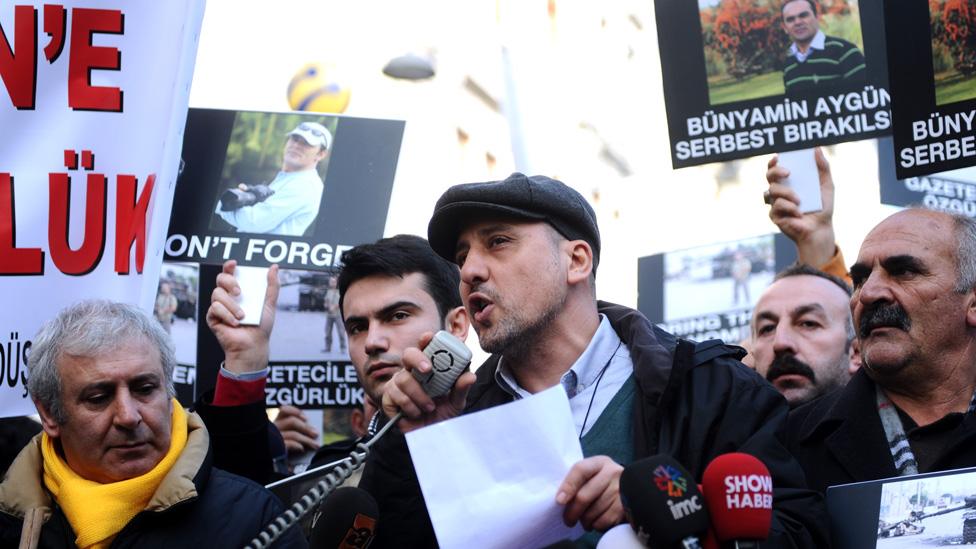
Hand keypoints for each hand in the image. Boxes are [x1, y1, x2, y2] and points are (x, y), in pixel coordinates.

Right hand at [205, 260, 279, 374]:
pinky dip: (226, 314)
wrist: (253, 345)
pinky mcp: (212, 317)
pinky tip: (235, 323)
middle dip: (229, 282)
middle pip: (220, 279)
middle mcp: (228, 296)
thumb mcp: (269, 304)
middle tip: (239, 292)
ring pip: (217, 294)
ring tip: (242, 316)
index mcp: (240, 291)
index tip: (234, 264)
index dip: (229, 266)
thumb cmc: (261, 326)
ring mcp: (219, 306)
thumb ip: (272, 286)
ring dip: (232, 305)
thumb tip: (274, 267)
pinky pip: (214, 308)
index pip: (231, 273)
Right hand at [274, 405, 320, 454]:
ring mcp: (274, 439)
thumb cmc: (282, 452)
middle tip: (316, 434)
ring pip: (293, 434)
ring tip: (315, 445)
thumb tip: (310, 429)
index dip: (295, 411)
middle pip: (291, 421)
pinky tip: (302, 449)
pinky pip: (288, 444)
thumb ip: (295, 431)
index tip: (306, 418)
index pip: (284, 411)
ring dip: (306, 439)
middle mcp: (273, 430)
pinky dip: (297, 445)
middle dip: (306, 428)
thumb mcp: (289, 439)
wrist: (274, 465)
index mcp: (276, 424)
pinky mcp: (275, 449)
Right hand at [380, 332, 475, 433]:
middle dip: (417, 359)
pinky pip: (396, 396)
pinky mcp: (388, 398)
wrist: (427, 436)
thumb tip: (470, 375)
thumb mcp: (456, 402)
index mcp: (428, 368)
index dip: (425, 340)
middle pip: (408, 354)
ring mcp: (397, 384)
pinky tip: (415, 413)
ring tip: (429, 407)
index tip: (429, 337)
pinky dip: (410, 406)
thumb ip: (461, 389)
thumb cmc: (441, 414)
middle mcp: (411, 372)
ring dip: (419, 395)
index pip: (425, 348)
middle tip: (428, 370)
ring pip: (403, 379)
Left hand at [556, 456, 623, 531]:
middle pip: (584, 496)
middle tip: (568, 520)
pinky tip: (596, 522)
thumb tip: (561, 500)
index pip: (580, 470)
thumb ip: (577, 481)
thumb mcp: (593, 475)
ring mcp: (621, 490)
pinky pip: (604, 521)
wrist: (634, 488)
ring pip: (592, 512)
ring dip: (584, 521)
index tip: (559, 501)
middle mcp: (612, 473)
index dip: (568, 486)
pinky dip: (596, 525)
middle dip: (572, 512)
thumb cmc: (604, 483)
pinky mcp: (626, 507)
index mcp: (600, 463)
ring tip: (584, 521)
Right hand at [766, 147, 836, 266]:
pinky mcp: (774, 215)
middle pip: (769, 176)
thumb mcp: (827, 185)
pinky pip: (776, 205)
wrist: (821, 229)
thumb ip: (823, 167)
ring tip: (799, 200)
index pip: (776, 168)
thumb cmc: (823, 207)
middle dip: (776, 171)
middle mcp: (780, 191)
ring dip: (787, 193)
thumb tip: (817, 148)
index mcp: (789, 182)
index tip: (779, 156)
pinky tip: (798, 212)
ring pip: (771, 190)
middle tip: (789, 173)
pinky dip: (789, 207)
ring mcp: (775, 203)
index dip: (774, 161)